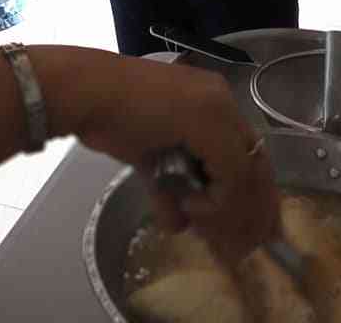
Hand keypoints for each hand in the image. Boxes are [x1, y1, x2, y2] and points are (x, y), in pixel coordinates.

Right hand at [64, 54, 279, 264]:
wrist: (85, 94)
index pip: (246, 153)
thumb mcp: (150, 156)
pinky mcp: (208, 122)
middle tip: (244, 247)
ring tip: (212, 236)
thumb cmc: (107, 117)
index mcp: (211, 100)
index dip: (250, 195)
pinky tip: (186, 206)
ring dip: (230, 213)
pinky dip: (215, 202)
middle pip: (256, 164)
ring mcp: (218, 108)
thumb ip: (170, 185)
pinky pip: (230, 176)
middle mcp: (222, 100)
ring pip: (246, 173)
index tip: (250, 231)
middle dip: (251, 211)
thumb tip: (179, 223)